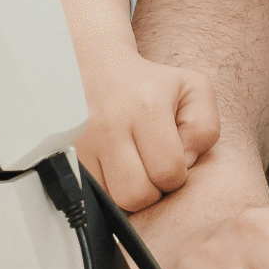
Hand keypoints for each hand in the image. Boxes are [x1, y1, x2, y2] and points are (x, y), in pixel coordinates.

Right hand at [52, 0, 221, 211]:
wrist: (96, 67)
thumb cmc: (150, 83)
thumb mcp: (193, 90)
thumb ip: (205, 127)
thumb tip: (187, 162)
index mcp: (146, 108)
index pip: (168, 171)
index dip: (176, 177)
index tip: (172, 162)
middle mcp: (110, 126)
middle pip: (136, 195)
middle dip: (152, 192)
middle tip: (152, 172)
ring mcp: (82, 143)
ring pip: (110, 201)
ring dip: (126, 193)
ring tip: (133, 168)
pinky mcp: (63, 156)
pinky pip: (89, 194)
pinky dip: (105, 190)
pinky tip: (113, 170)